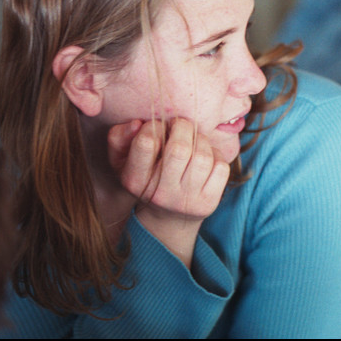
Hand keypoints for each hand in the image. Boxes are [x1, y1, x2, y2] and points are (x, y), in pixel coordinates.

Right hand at [108, 118, 230, 266]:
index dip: (154, 126)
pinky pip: (221, 167)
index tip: (158, 126)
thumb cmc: (146, 179)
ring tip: (193, 140)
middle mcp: (161, 194)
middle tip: (180, 125)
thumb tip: (137, 123)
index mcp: (135, 181)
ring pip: (203, 156)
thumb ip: (119, 138)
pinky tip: (206, 157)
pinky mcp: (209, 202)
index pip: (146, 143)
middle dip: (182, 127)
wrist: (169, 217)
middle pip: (179, 148)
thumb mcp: (122, 161)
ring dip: (200, 140)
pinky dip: (216, 155)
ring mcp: (187, 200)